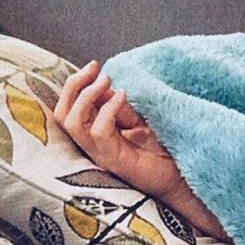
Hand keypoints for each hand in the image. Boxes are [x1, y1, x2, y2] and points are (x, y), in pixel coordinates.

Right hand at [53, 60, 190, 206]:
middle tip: (94, 69)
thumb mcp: (139, 122)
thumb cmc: (162, 152)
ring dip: (88, 96)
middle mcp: (92, 145)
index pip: (69, 109)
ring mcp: (101, 155)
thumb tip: (102, 83)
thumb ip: (120, 107)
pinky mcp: (115, 161)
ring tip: (106, 81)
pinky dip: (108, 111)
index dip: (75, 85)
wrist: (181, 178)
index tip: (93, 66)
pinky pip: (99, 133)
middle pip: (63, 115)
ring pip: (73, 124)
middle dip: (73, 87)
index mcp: (95, 134)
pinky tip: (122, 97)